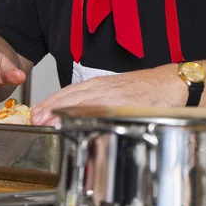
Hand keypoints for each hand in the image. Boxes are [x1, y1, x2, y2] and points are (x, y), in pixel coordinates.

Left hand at [31, 66, 185, 125]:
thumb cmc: (145, 90)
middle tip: (35, 119)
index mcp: (99, 86)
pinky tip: (75, 120)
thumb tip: (78, 116)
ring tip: (47, 120)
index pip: (69, 93)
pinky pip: (100, 108)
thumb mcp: (117, 92)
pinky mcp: (123, 103)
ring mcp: (112, 95)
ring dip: (62, 111)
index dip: (51, 103)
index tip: (37, 113)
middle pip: (70, 97)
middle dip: (51, 108)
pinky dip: (85, 113)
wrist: (169, 84)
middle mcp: (103, 88)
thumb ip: (99, 102)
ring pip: (81, 102)